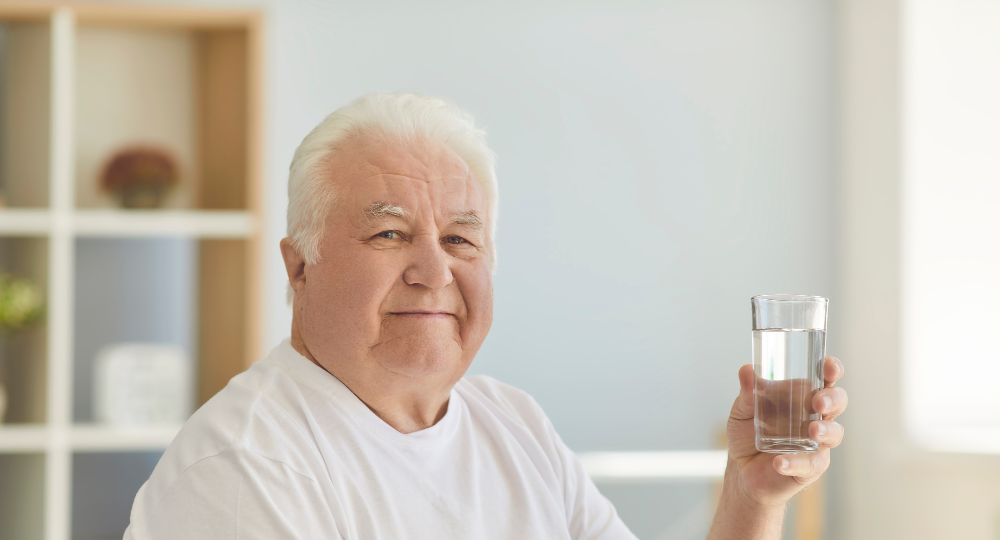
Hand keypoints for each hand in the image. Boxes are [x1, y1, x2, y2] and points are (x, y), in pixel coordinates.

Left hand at [725, 356, 846, 507]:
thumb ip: (747, 392)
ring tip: (813, 430)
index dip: (831, 371)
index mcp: (802, 397)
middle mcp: (815, 417)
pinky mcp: (809, 468)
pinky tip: (780, 462)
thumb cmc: (749, 432)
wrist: (741, 467)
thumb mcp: (743, 410)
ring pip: (834, 434)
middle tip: (818, 401)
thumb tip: (746, 369)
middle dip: (833, 399)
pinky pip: (809, 465)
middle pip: (837, 403)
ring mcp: (816, 443)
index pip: (824, 379)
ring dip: (826, 431)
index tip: (829, 365)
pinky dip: (795, 462)